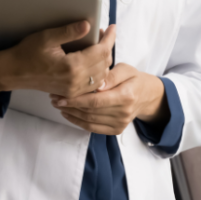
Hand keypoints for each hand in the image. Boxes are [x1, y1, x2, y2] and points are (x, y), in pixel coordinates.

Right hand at [0, 22, 115, 97]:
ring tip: (99, 46)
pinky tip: (93, 61)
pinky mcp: (70, 93)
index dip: (109, 38)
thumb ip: (69, 32)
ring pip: (101, 76)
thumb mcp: (47, 37)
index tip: (112, 28)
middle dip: (107, 47)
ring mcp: (73, 90)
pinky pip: (93, 85)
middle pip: (104, 64)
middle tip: (103, 34)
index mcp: (72, 67)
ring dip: (104, 60)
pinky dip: (98, 72)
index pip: (100, 51)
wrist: (14, 72)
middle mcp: (75, 81)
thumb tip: (88, 25)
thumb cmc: (27, 53)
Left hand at [51, 63, 166, 134]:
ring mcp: (120, 124)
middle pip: (90, 111)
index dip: (76, 99)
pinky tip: (68, 113)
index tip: (60, 95)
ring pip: (89, 121)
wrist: (146, 95)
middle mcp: (123, 113)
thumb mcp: (125, 69)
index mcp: (126, 96)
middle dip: (69, 105)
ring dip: (70, 114)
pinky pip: (92, 128)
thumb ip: (111, 75)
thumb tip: (98, 84)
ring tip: (58, 104)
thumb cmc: (133, 78)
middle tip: (54, 97)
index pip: (96, 100)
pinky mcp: (116, 130)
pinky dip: (78, 122)